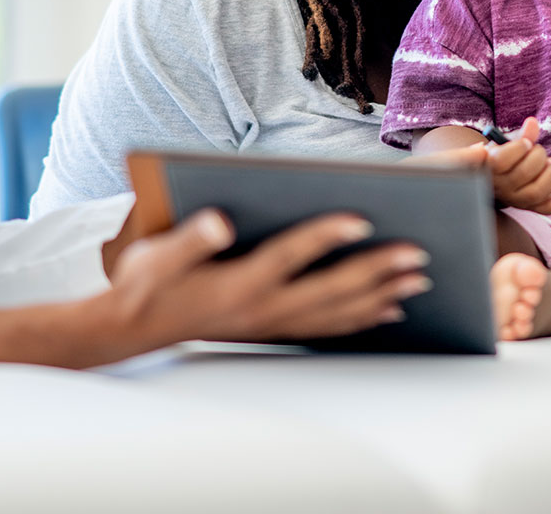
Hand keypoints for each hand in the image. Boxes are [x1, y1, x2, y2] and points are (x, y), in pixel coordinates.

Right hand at [105, 209, 432, 347]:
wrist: (131, 330)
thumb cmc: (145, 283)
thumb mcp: (155, 256)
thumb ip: (189, 239)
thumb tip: (218, 222)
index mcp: (236, 283)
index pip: (290, 256)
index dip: (326, 237)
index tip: (362, 219)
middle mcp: (260, 308)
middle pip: (330, 290)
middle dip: (376, 271)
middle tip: (418, 253)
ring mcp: (270, 324)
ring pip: (337, 313)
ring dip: (380, 295)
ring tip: (418, 280)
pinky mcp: (272, 331)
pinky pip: (328, 328)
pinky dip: (362, 319)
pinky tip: (389, 310)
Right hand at [488, 117, 550, 214]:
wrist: (497, 181)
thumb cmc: (502, 158)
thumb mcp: (507, 145)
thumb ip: (521, 135)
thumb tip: (532, 122)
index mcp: (490, 167)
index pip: (501, 160)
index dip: (518, 148)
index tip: (526, 142)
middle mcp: (502, 187)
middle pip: (523, 174)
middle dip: (538, 157)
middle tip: (539, 150)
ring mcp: (516, 200)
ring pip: (536, 192)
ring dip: (550, 175)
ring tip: (550, 163)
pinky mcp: (530, 207)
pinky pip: (547, 209)